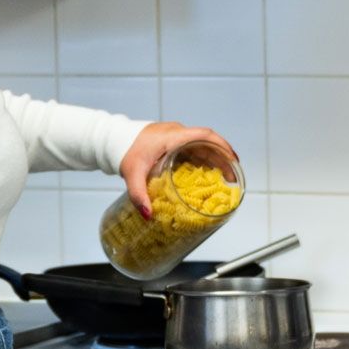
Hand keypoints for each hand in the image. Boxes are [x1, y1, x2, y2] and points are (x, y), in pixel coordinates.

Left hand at [119, 122, 239, 216]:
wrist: (115, 139)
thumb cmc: (125, 152)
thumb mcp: (133, 174)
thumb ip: (139, 195)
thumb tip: (148, 214)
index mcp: (173, 136)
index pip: (205, 135)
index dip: (222, 146)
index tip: (233, 161)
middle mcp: (178, 133)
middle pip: (208, 143)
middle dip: (223, 159)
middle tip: (233, 177)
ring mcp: (176, 137)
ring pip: (203, 146)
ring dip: (215, 159)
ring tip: (225, 178)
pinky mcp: (173, 142)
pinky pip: (194, 149)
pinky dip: (204, 160)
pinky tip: (207, 174)